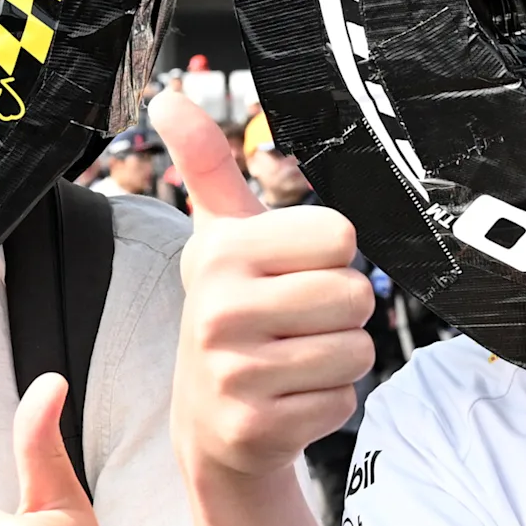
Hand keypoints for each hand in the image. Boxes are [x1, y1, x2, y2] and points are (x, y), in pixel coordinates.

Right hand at [158, 89, 376, 485]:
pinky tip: (289, 397)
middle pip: (355, 294)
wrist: (208, 420)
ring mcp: (235, 375)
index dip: (329, 256)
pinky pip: (343, 401)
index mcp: (220, 253)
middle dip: (340, 311)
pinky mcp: (255, 428)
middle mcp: (220, 311)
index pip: (341, 237)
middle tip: (296, 321)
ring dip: (338, 358)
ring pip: (356, 351)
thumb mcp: (218, 237)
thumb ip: (207, 164)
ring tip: (294, 358)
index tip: (291, 272)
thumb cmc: (231, 311)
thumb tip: (168, 98)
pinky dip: (327, 402)